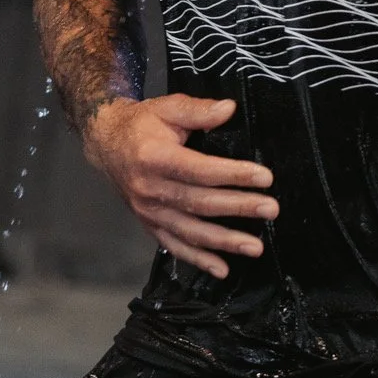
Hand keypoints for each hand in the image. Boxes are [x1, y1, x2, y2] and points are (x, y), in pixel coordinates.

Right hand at [83, 95, 277, 280]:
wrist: (106, 144)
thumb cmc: (141, 124)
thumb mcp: (166, 107)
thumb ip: (197, 110)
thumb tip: (229, 109)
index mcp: (154, 157)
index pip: (200, 170)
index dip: (233, 175)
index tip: (264, 177)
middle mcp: (150, 189)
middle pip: (200, 203)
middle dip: (238, 207)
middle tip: (270, 209)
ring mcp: (148, 211)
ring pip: (191, 231)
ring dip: (224, 241)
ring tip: (255, 247)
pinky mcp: (149, 225)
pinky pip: (175, 247)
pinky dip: (199, 261)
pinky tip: (223, 270)